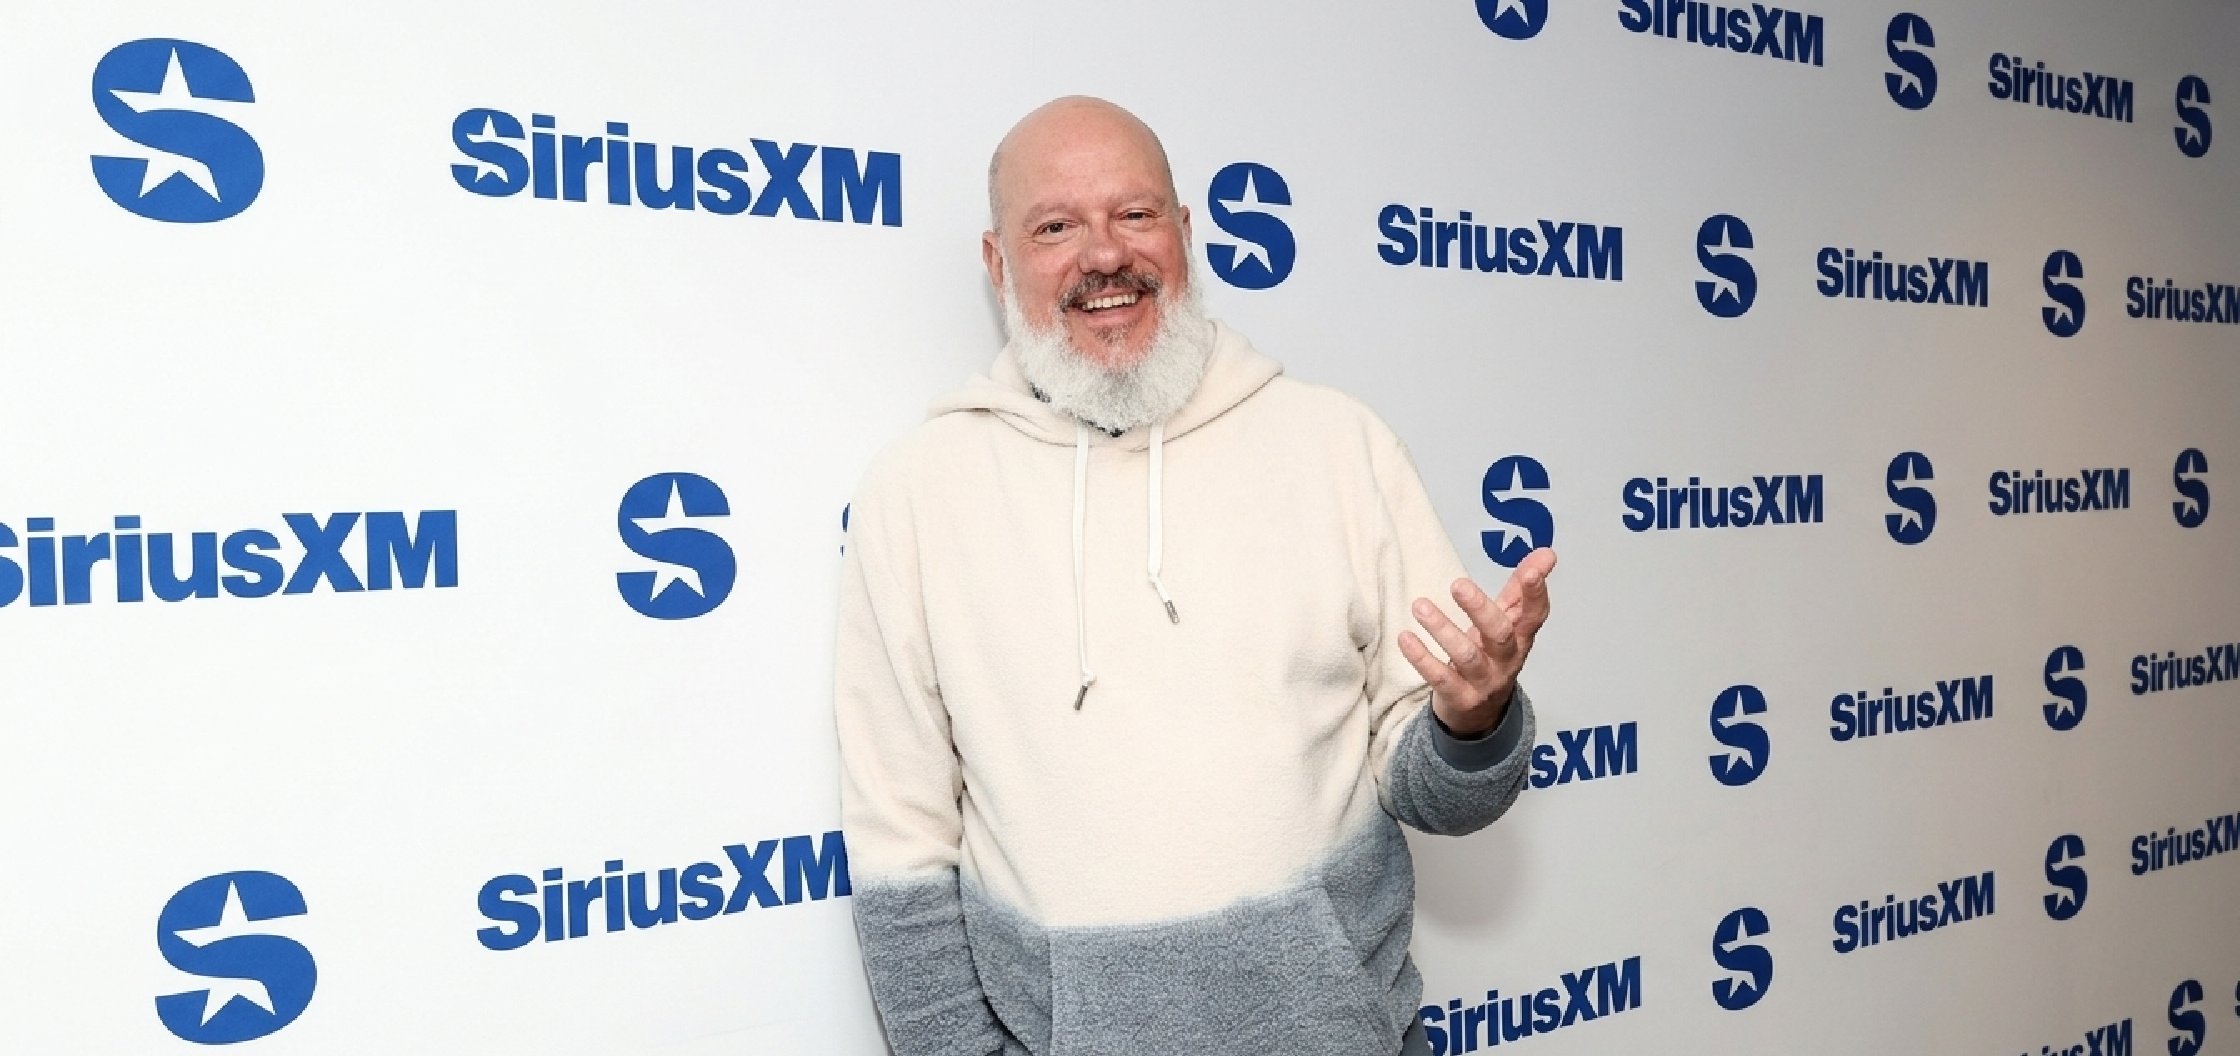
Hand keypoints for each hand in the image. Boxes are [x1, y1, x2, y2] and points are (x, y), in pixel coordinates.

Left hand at [1396, 548, 1555, 737]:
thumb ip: (1521, 588)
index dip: (1536, 594)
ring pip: (1466, 656)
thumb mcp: (1508, 622)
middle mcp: (1506, 660)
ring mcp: (1484, 681)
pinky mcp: (1460, 697)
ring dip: (1443, 630)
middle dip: (1480, 609)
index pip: (1535, 615)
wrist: (1480, 712)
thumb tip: (1546, 552)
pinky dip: (1422, 658)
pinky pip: (1440, 677)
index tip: (1532, 571)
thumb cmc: (1492, 657)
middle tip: (1458, 585)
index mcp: (1520, 638)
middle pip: (1500, 635)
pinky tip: (1406, 638)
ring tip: (1420, 606)